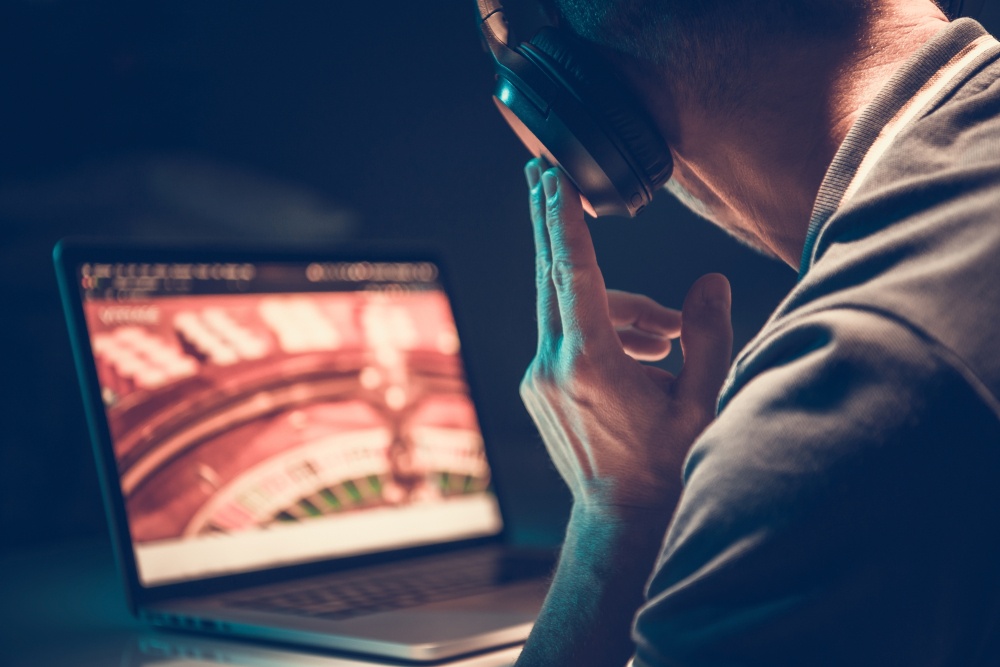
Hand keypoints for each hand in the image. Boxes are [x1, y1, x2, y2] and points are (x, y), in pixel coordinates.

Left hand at [519, 158, 733, 514]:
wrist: (621, 518)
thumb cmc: (666, 464)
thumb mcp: (700, 401)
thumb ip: (707, 336)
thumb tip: (711, 282)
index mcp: (590, 361)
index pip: (574, 272)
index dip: (565, 219)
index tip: (551, 178)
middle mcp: (552, 364)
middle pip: (550, 274)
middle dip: (552, 221)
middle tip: (542, 171)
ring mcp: (537, 377)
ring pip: (567, 309)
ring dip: (614, 305)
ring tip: (667, 338)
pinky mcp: (536, 387)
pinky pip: (564, 336)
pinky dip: (600, 329)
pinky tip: (643, 354)